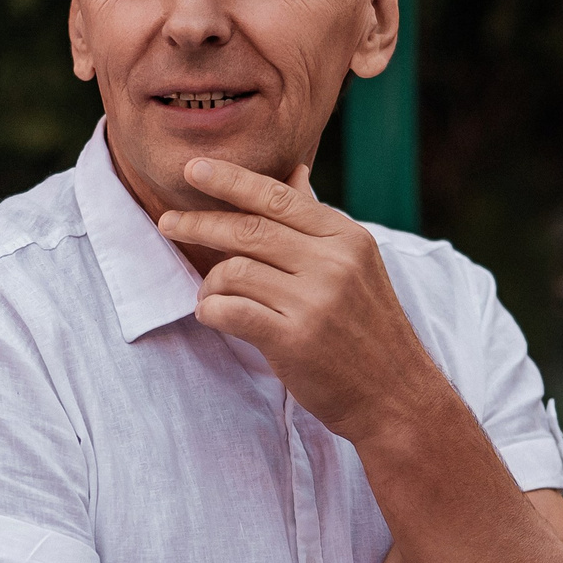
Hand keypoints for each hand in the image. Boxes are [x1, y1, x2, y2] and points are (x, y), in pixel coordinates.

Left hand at [157, 156, 442, 441]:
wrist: (395, 395)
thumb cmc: (366, 328)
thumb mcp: (354, 265)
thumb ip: (316, 222)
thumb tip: (295, 173)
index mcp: (346, 237)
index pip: (278, 197)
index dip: (230, 180)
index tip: (193, 168)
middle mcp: (333, 263)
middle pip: (248, 229)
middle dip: (199, 222)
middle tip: (167, 222)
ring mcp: (315, 301)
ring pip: (234, 270)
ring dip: (209, 283)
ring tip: (210, 295)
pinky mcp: (295, 339)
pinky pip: (230, 310)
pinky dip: (210, 310)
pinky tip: (213, 315)